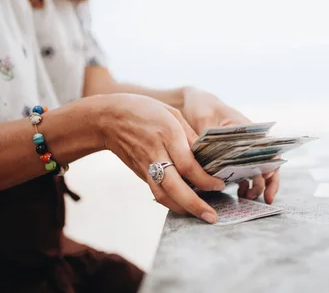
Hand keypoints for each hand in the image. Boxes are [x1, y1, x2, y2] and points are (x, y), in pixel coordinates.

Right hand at [97, 93, 225, 222]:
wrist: (109, 119)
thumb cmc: (145, 111)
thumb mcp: (172, 113)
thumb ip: (190, 135)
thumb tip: (207, 155)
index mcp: (168, 135)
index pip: (188, 165)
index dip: (205, 179)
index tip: (219, 185)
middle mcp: (156, 153)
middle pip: (175, 187)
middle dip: (195, 205)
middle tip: (212, 217)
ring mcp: (146, 166)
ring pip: (163, 196)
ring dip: (183, 209)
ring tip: (202, 215)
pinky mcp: (141, 174)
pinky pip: (157, 193)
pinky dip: (172, 202)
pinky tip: (185, 205)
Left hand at [180, 87, 280, 203]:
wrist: (195, 102)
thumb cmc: (202, 106)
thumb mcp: (203, 118)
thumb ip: (207, 139)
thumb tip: (207, 161)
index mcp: (248, 129)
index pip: (269, 149)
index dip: (271, 166)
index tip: (266, 179)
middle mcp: (249, 141)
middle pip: (267, 164)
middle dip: (268, 183)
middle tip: (263, 199)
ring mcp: (242, 150)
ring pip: (257, 171)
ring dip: (255, 186)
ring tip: (245, 197)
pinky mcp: (232, 157)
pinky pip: (243, 174)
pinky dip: (244, 184)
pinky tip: (238, 193)